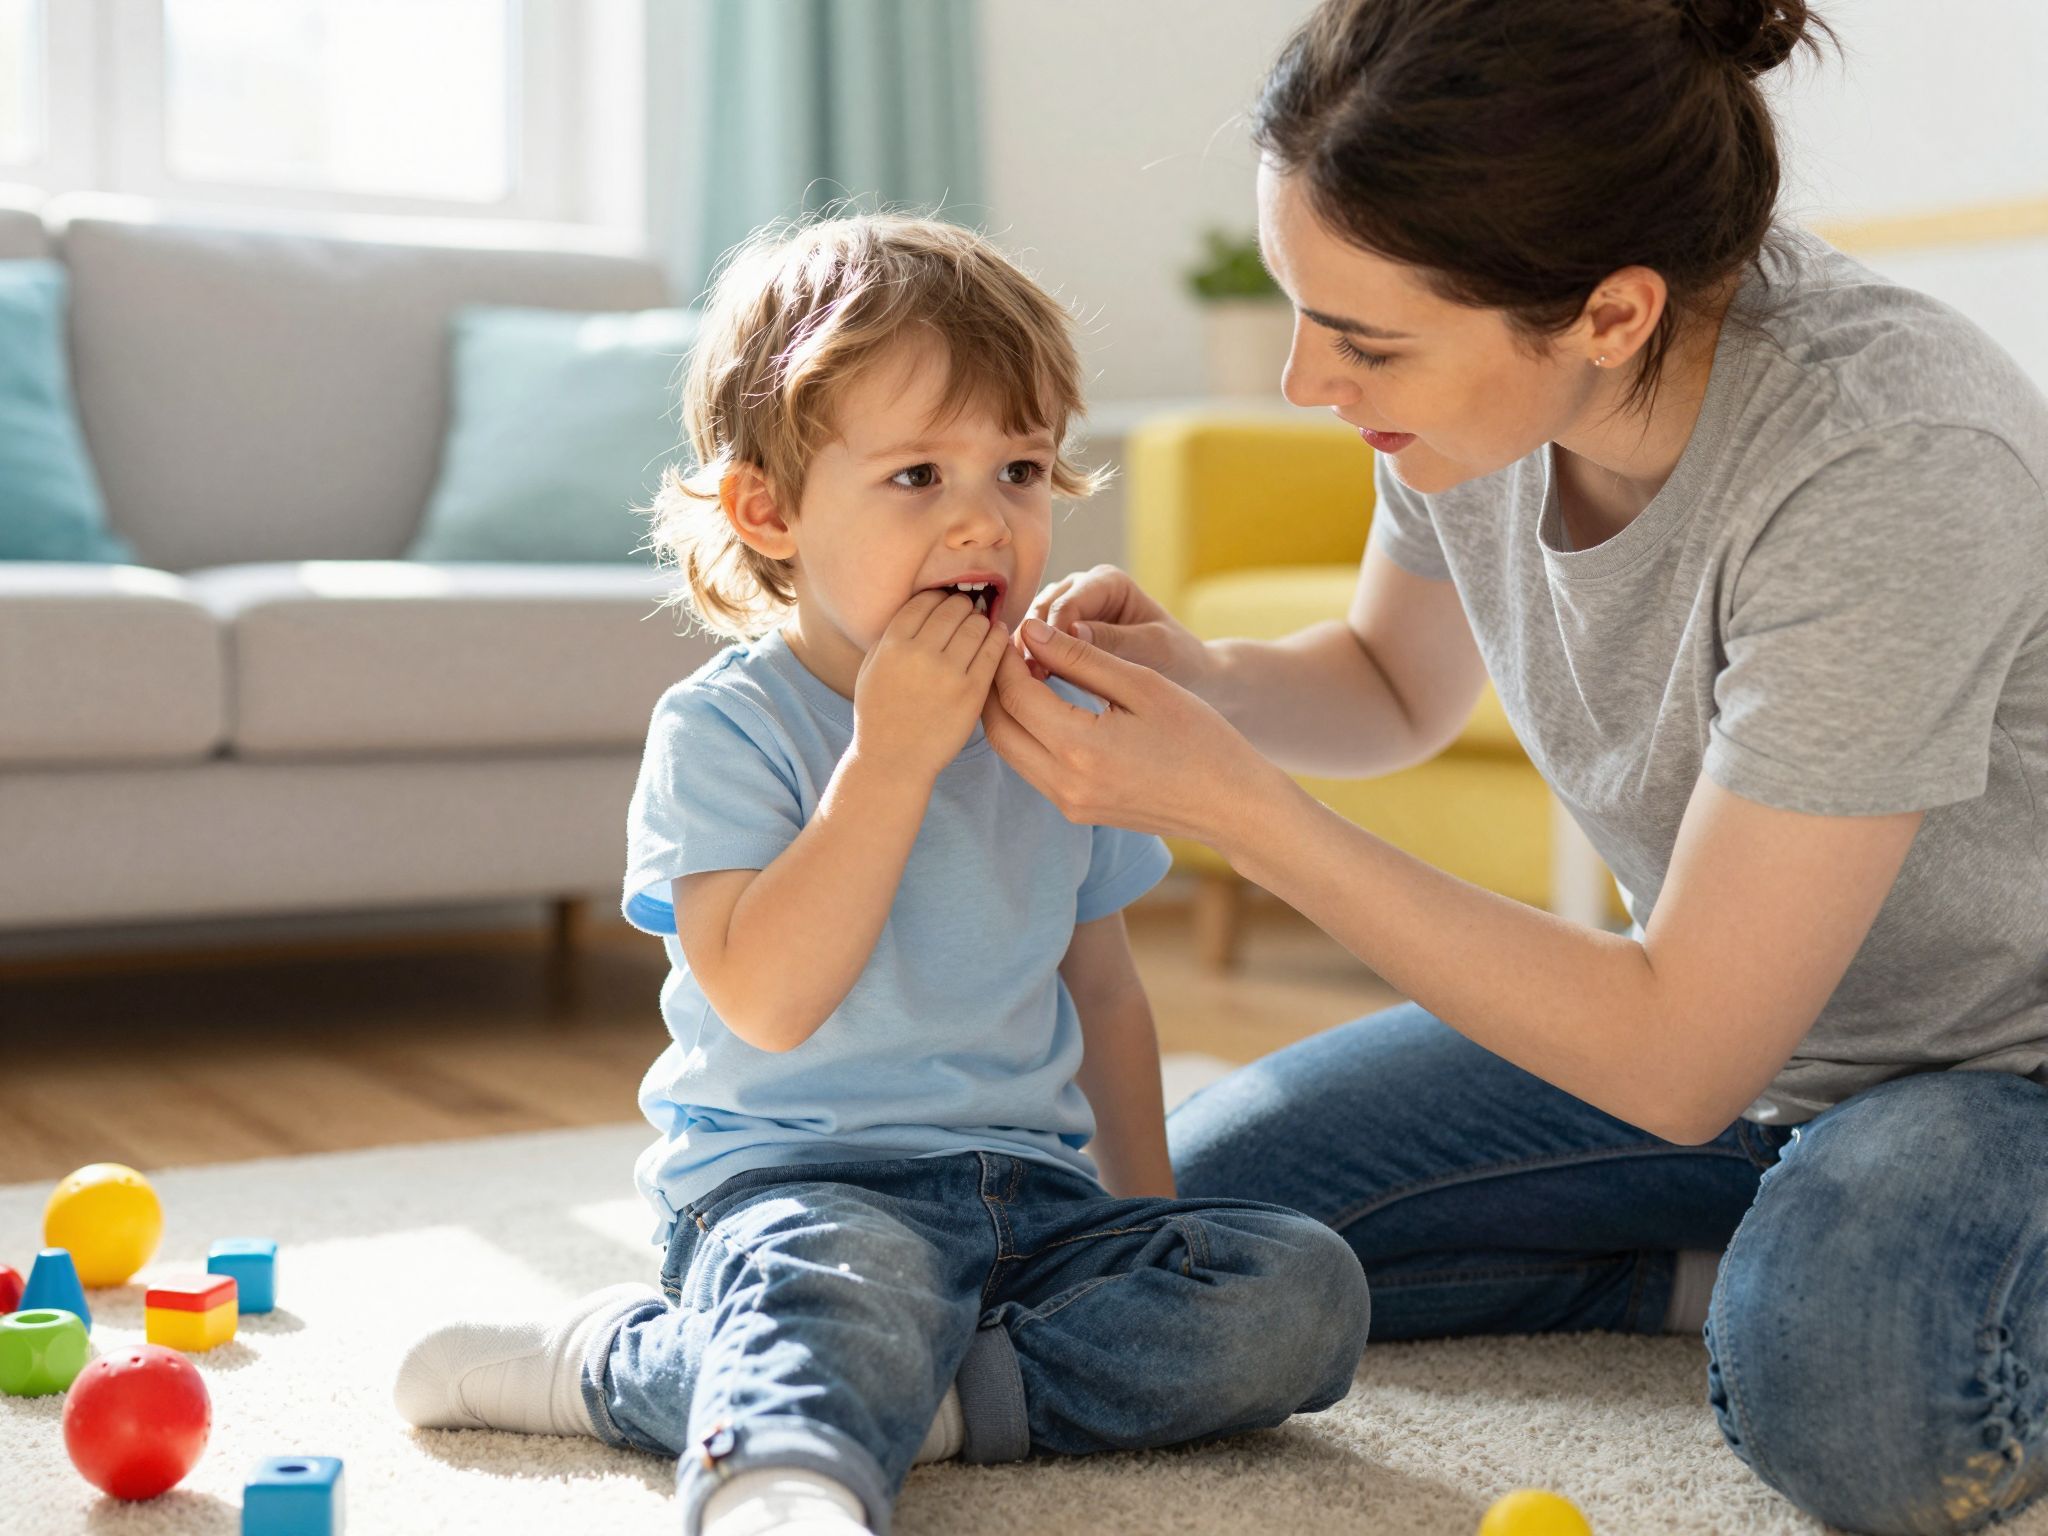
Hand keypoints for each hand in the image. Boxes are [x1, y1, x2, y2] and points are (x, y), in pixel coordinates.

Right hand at [852, 591, 1009, 781]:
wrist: (893, 759)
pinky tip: (998, 635)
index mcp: (892, 645)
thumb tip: (921, 607)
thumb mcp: (870, 669)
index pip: (923, 601)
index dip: (938, 596)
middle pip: (952, 609)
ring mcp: (948, 673)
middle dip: (962, 605)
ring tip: (981, 624)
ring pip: (976, 626)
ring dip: (981, 620)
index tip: (945, 601)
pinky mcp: (971, 692)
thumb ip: (889, 637)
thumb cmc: (879, 714)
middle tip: (967, 610)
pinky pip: (992, 652)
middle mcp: (920, 654)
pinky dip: (998, 638)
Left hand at [982, 617, 1285, 847]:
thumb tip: (1030, 631)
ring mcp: (1068, 804)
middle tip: (1008, 648)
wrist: (1231, 805)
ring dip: (1006, 709)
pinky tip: (1044, 705)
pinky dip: (1025, 733)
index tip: (1012, 628)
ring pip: (1009, 749)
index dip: (1005, 657)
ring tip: (1023, 671)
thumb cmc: (1200, 738)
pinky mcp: (1076, 812)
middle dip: (993, 683)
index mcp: (1080, 748)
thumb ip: (1081, 657)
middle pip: (996, 726)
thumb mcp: (1142, 684)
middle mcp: (1064, 784)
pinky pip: (1031, 768)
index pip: (1014, 694)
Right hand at [1020, 565, 1214, 693]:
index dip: (1052, 635)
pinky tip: (1026, 689)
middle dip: (1033, 645)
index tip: (1043, 671)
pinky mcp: (1057, 636)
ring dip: (1025, 655)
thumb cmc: (1177, 658)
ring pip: (1031, 627)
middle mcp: (1081, 589)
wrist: (1187, 675)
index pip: (1068, 604)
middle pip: (1041, 611)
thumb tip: (1070, 634)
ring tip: (1025, 688)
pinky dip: (1029, 664)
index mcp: (1107, 582)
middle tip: (1029, 682)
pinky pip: (1034, 645)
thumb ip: (1113, 640)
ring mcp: (1065, 611)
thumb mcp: (1152, 648)